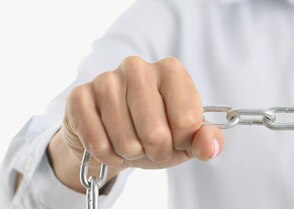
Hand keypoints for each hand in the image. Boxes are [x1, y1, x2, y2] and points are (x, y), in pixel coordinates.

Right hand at [48, 56, 223, 191]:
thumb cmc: (158, 133)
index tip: (177, 138)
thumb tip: (209, 147)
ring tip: (131, 143)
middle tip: (152, 146)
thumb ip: (207, 140)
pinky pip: (96, 141)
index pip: (188, 121)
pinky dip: (106, 154)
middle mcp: (138, 67)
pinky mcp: (79, 97)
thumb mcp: (188, 139)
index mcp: (171, 71)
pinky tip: (109, 145)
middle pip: (156, 133)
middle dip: (156, 151)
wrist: (114, 138)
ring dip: (131, 153)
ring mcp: (106, 79)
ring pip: (126, 140)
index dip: (182, 142)